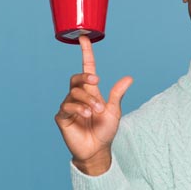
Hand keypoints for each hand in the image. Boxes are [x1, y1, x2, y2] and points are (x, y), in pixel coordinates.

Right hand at [55, 35, 132, 173]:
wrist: (97, 150)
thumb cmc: (105, 131)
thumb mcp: (114, 111)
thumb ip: (117, 94)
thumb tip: (129, 78)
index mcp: (91, 92)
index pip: (86, 68)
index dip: (85, 53)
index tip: (84, 38)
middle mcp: (78, 96)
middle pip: (76, 78)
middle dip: (85, 77)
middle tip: (96, 82)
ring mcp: (69, 106)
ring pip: (74, 92)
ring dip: (87, 100)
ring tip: (96, 111)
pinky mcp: (62, 117)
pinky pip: (67, 106)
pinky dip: (78, 108)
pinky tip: (87, 114)